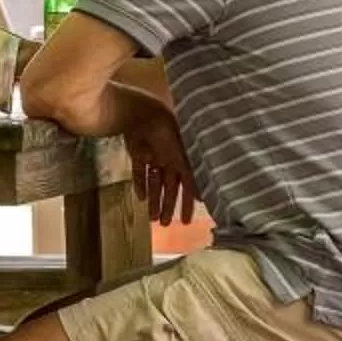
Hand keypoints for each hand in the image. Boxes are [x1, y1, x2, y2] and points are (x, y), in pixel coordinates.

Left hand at [125, 105, 199, 226]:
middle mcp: (171, 160)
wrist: (141, 115)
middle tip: (165, 225)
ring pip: (154, 183)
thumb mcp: (183, 158)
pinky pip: (139, 172)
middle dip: (168, 206)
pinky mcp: (137, 154)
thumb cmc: (167, 135)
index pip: (188, 186)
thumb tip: (204, 199)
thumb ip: (192, 178)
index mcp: (185, 160)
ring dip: (154, 200)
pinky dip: (140, 185)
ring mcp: (154, 157)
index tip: (186, 221)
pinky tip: (141, 199)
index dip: (187, 203)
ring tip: (152, 219)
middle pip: (170, 188)